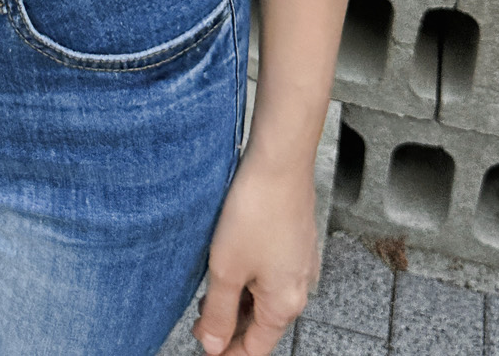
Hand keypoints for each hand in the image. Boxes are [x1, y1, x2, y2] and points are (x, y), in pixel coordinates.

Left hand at [190, 147, 320, 354]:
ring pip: (265, 295)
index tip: (205, 348)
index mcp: (285, 304)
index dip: (227, 352)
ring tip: (208, 288)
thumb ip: (218, 312)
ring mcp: (300, 261)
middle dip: (229, 324)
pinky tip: (229, 260)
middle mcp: (299, 287)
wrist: (280, 162)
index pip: (255, 347)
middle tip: (198, 319)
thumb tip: (214, 346)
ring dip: (237, 298)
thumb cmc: (255, 211)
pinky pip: (271, 271)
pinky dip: (249, 276)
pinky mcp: (295, 239)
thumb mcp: (225, 268)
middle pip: (262, 323)